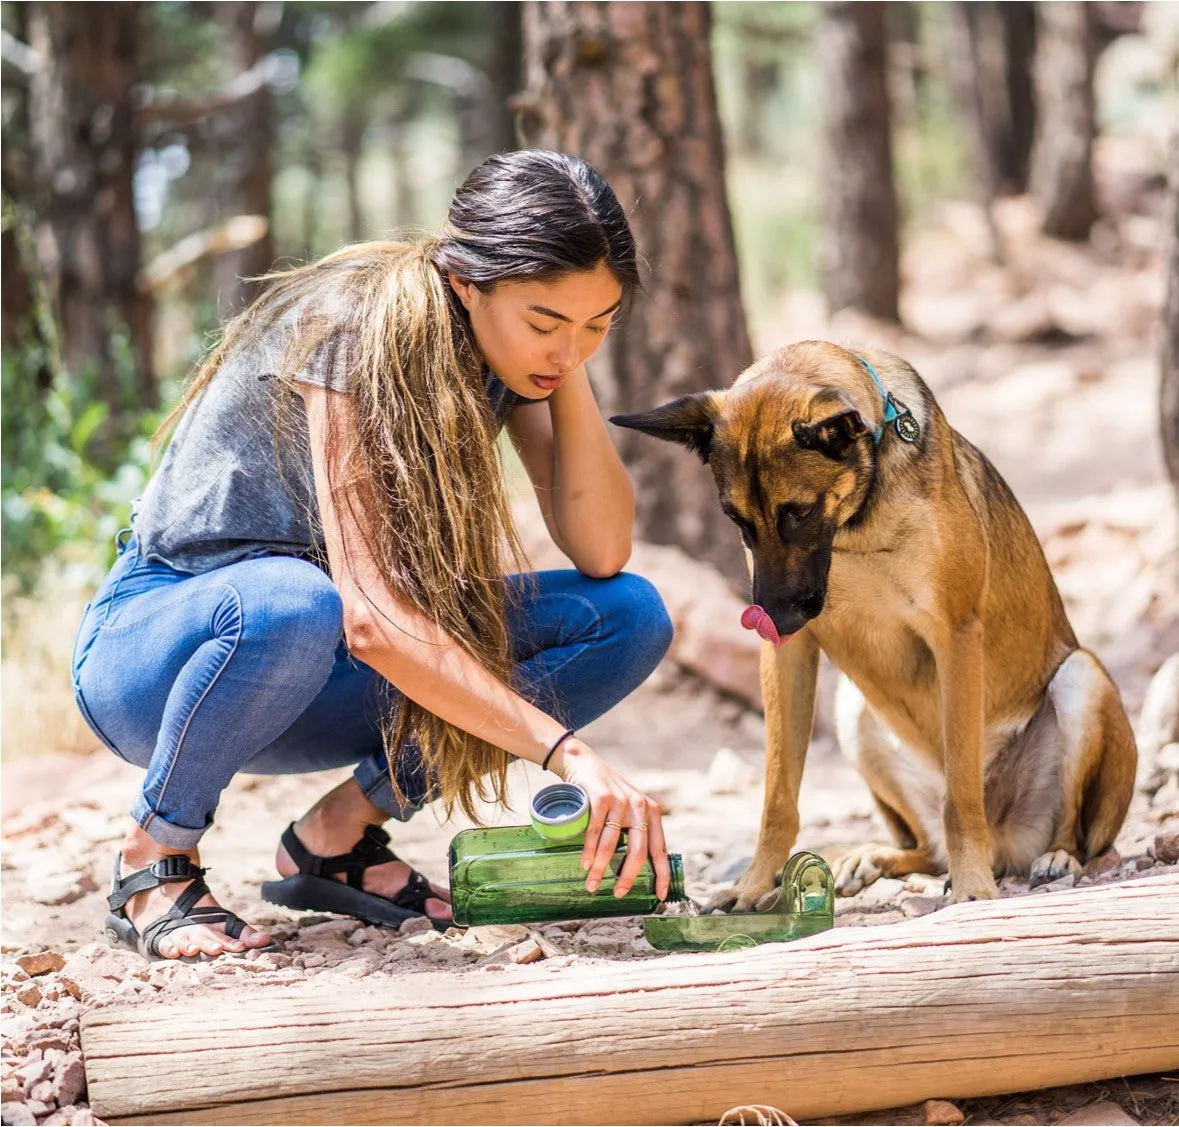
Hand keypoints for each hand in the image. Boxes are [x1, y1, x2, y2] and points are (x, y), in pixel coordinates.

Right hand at [552, 738, 668, 899]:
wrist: (583, 762)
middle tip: (618, 894)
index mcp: (651, 813)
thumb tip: (634, 869)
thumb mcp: (627, 808)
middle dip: (628, 877)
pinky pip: (596, 831)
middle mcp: (640, 806)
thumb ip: (634, 830)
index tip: (660, 896)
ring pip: (612, 844)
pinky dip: (590, 851)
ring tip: (592, 885)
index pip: (660, 849)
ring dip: (601, 868)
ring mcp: (620, 801)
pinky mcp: (601, 797)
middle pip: (638, 851)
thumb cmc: (605, 794)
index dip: (662, 874)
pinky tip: (586, 864)